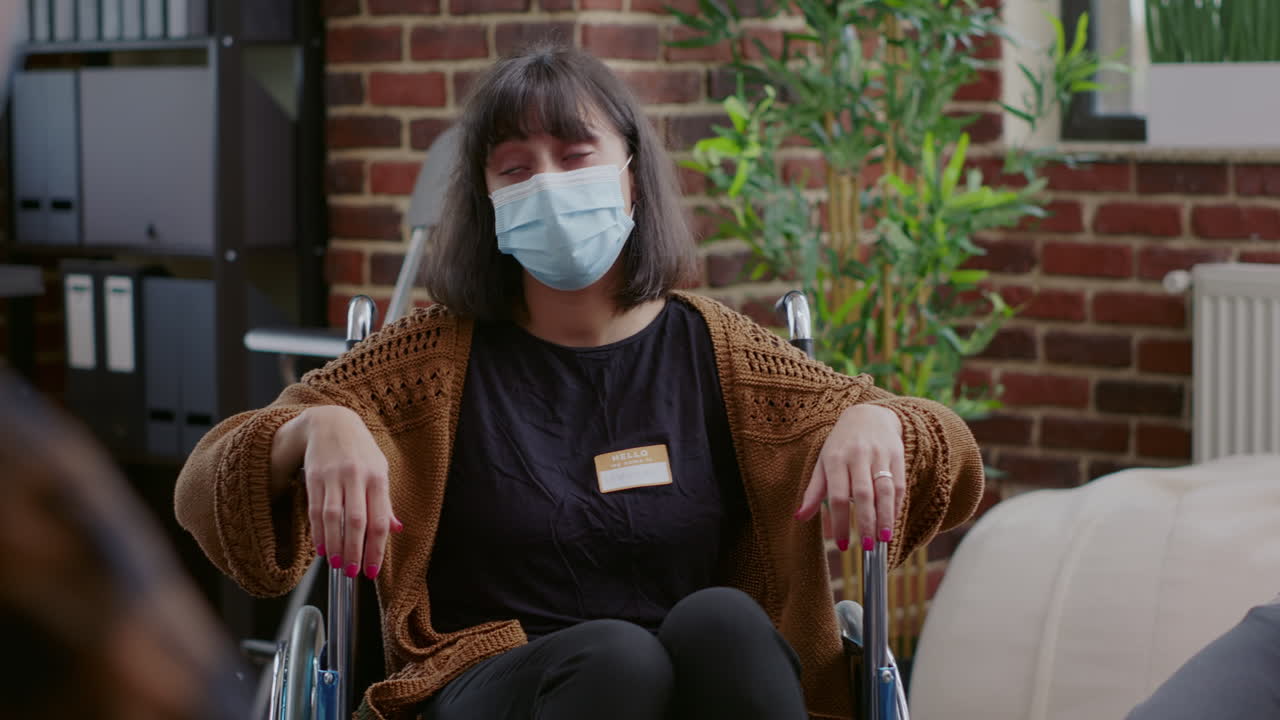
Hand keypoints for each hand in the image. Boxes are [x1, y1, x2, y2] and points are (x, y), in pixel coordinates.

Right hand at [283, 406, 402, 580]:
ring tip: (335, 564)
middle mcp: (356, 477)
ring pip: (333, 518)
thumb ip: (385, 502)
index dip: (376, 548)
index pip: (378, 520)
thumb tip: (396, 529)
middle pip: (355, 521)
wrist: (331, 422)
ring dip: (333, 545)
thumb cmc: (360, 450)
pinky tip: (320, 548)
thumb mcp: (379, 470)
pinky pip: (315, 510)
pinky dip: (318, 532)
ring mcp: (333, 477)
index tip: (373, 570)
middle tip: (352, 573)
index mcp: (377, 477)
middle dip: (353, 551)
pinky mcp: (314, 477)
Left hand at [795, 404, 904, 551]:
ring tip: (884, 539)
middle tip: (866, 547)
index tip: (841, 544)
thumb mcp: (823, 463)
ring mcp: (879, 454)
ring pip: (885, 490)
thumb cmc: (841, 445)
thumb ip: (813, 491)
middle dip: (866, 522)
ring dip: (886, 517)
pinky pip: (899, 484)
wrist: (868, 415)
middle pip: (863, 494)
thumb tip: (799, 517)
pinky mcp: (897, 455)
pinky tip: (892, 522)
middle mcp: (858, 455)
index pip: (838, 495)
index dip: (840, 521)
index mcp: (835, 459)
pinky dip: (897, 506)